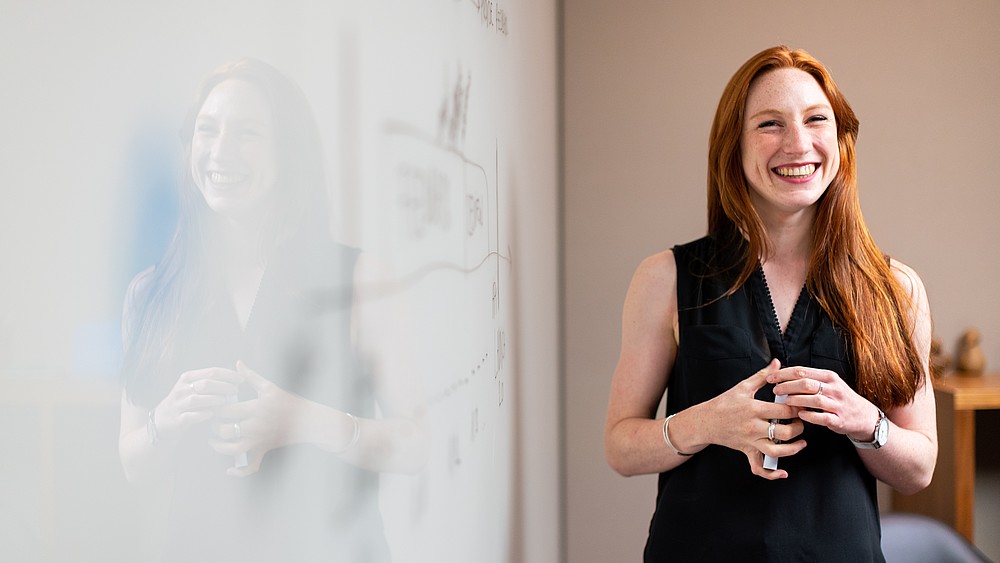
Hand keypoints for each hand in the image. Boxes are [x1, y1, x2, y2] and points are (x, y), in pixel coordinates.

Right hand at [152, 367, 242, 443]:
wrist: (162, 420)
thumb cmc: (185, 402)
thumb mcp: (193, 387)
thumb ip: (210, 381)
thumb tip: (235, 379)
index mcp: (187, 377)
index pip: (211, 371)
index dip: (228, 374)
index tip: (241, 379)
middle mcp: (181, 389)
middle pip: (206, 384)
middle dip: (223, 386)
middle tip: (236, 390)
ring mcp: (178, 404)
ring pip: (197, 399)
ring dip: (214, 399)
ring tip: (227, 401)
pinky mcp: (177, 419)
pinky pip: (190, 416)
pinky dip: (202, 414)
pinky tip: (212, 414)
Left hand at [209, 361, 307, 476]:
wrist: (306, 420)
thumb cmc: (287, 401)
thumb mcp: (268, 387)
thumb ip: (250, 376)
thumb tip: (238, 363)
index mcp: (255, 408)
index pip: (226, 410)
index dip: (215, 409)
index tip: (212, 406)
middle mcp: (255, 426)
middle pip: (225, 430)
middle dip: (214, 428)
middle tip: (212, 422)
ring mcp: (259, 440)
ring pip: (233, 449)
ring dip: (219, 447)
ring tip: (214, 441)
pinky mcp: (264, 449)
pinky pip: (251, 466)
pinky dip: (239, 471)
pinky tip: (229, 470)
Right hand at [705, 359, 806, 478]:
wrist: (705, 421)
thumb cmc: (724, 403)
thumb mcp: (743, 387)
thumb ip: (763, 376)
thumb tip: (777, 363)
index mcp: (754, 409)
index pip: (784, 411)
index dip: (798, 408)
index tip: (803, 404)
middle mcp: (753, 427)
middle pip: (785, 432)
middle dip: (799, 427)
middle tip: (802, 421)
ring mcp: (750, 441)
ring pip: (777, 451)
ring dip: (793, 449)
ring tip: (801, 442)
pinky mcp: (747, 451)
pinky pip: (759, 468)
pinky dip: (772, 474)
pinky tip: (783, 472)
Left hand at [766, 366, 880, 441]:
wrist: (863, 416)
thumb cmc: (839, 398)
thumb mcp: (828, 383)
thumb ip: (809, 379)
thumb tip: (783, 375)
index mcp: (828, 377)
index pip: (802, 371)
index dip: (784, 373)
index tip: (771, 377)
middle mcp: (834, 388)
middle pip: (806, 383)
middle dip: (787, 386)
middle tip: (775, 390)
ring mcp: (837, 404)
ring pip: (814, 399)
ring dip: (796, 400)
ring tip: (785, 401)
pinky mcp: (839, 419)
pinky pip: (822, 417)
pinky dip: (810, 416)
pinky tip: (800, 414)